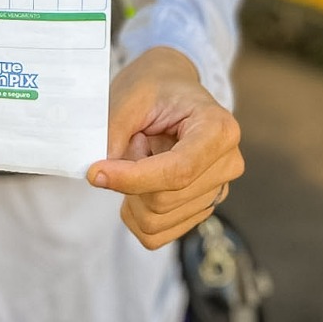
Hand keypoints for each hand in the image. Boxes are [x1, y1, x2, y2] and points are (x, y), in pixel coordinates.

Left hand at [87, 47, 244, 250]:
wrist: (171, 89)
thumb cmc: (155, 87)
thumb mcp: (131, 96)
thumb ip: (115, 133)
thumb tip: (101, 176)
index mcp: (219, 129)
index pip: (178, 171)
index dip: (134, 178)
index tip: (95, 172)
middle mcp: (227, 164)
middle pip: (163, 199)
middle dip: (130, 178)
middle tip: (131, 141)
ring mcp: (217, 191)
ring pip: (156, 220)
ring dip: (131, 194)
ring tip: (142, 155)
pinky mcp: (200, 209)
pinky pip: (156, 234)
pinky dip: (135, 213)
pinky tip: (141, 181)